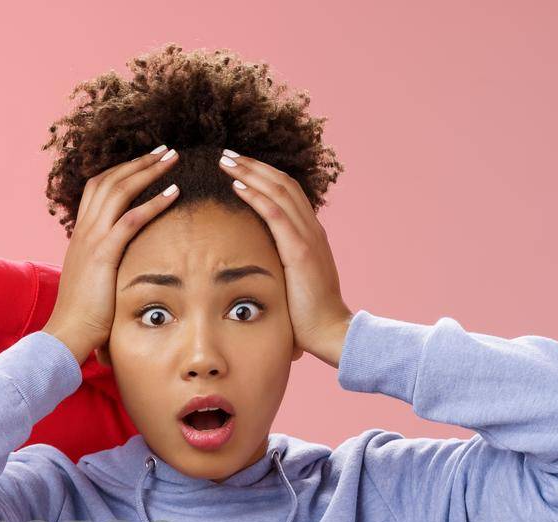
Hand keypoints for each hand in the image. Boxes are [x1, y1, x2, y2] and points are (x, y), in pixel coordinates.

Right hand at [43, 147, 182, 362]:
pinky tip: (174, 192)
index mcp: (81, 234)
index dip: (123, 170)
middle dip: (139, 161)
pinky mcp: (102, 254)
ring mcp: (91, 240)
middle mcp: (84, 230)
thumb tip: (124, 261)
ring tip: (173, 159)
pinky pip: (130, 220)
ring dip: (148, 171)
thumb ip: (106, 263)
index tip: (147, 161)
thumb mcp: (94, 280)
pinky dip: (153, 202)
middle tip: (166, 149)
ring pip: (119, 191)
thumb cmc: (84, 314)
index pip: (99, 188)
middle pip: (110, 180)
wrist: (67, 332)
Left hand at [220, 150, 353, 365]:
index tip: (239, 166)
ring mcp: (308, 237)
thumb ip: (280, 266)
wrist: (331, 331)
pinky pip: (276, 215)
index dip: (263, 175)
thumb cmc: (307, 314)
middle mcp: (312, 228)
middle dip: (253, 166)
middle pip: (282, 183)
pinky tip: (237, 186)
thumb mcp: (292, 281)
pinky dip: (256, 197)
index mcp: (310, 234)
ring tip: (227, 161)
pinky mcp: (300, 251)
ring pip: (278, 191)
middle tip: (227, 154)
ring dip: (250, 173)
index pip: (287, 193)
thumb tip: (258, 266)